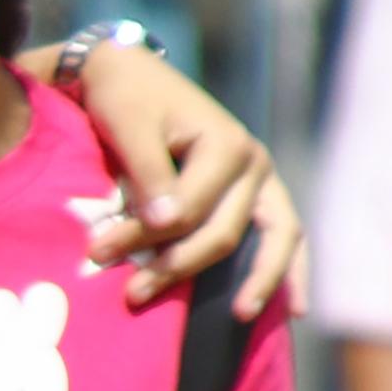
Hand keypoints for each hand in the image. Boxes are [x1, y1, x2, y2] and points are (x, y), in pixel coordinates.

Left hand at [67, 41, 284, 308]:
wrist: (132, 75)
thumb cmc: (126, 100)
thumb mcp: (129, 128)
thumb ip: (149, 174)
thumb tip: (169, 223)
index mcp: (227, 146)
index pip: (188, 212)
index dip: (142, 238)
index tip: (96, 253)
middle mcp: (255, 164)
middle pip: (224, 234)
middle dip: (176, 267)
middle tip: (130, 294)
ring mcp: (261, 180)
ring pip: (272, 239)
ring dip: (255, 282)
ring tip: (240, 316)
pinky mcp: (255, 194)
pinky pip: (283, 235)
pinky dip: (289, 270)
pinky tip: (295, 309)